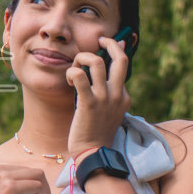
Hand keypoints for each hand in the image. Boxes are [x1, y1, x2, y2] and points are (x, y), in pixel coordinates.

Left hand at [66, 36, 130, 153]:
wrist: (93, 154)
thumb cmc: (96, 132)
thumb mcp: (109, 111)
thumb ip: (108, 94)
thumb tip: (104, 79)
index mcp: (123, 96)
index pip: (122, 65)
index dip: (115, 50)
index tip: (108, 42)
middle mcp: (117, 94)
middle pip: (120, 59)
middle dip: (110, 42)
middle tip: (99, 39)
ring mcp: (104, 99)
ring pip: (97, 62)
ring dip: (83, 57)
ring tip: (75, 66)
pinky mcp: (88, 103)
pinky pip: (80, 76)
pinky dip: (72, 72)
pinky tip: (69, 80)